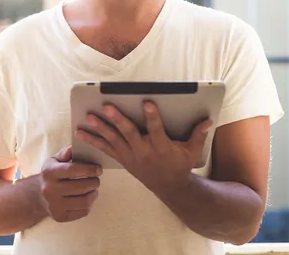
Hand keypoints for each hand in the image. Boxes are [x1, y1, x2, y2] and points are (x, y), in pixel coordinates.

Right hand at [38, 146, 101, 222]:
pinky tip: (86, 197)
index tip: (98, 169)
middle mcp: (49, 190)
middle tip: (96, 179)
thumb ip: (66, 153)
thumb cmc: (51, 174)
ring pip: (84, 201)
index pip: (72, 170)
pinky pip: (82, 212)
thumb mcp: (55, 160)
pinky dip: (89, 204)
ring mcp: (54, 205)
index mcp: (49, 173)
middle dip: (94, 182)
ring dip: (93, 193)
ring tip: (93, 188)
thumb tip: (75, 147)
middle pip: (80, 187)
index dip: (89, 169)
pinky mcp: (60, 217)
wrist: (37, 195)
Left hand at [76, 102, 211, 191]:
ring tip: (88, 116)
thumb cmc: (180, 165)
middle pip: (129, 133)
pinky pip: (105, 149)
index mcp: (161, 147)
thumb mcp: (192, 151)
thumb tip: (208, 120)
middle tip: (107, 106)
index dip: (153, 117)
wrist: (168, 187)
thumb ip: (198, 134)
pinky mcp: (122, 159)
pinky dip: (92, 140)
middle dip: (118, 119)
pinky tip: (80, 132)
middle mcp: (144, 151)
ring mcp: (131, 156)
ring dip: (100, 128)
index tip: (148, 102)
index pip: (157, 130)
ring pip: (114, 140)